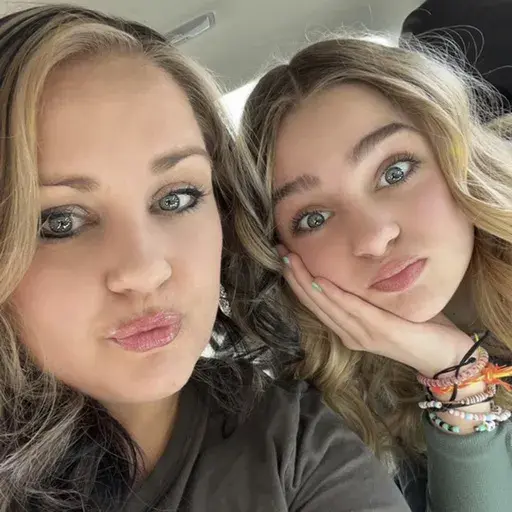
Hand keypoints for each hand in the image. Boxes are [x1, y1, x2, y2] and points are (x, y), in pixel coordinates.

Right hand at [280, 250, 474, 377]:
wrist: (448, 357)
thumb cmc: (420, 329)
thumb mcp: (388, 308)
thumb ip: (369, 295)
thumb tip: (357, 267)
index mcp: (349, 329)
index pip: (316, 303)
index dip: (298, 281)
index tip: (285, 258)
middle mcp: (350, 334)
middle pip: (315, 303)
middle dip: (295, 277)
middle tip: (280, 253)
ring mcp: (363, 334)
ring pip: (326, 305)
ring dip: (306, 282)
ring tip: (292, 261)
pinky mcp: (380, 331)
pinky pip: (352, 309)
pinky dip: (333, 296)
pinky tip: (320, 281)